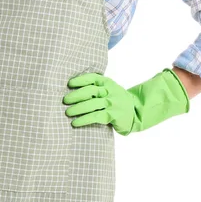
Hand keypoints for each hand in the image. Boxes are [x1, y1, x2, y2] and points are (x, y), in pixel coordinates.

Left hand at [62, 69, 189, 135]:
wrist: (135, 112)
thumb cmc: (115, 100)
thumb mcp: (108, 89)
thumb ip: (95, 87)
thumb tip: (71, 89)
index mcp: (107, 82)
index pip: (92, 78)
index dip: (80, 80)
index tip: (69, 84)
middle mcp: (110, 91)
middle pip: (90, 91)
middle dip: (75, 95)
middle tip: (65, 100)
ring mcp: (113, 103)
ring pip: (92, 104)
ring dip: (77, 108)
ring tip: (67, 112)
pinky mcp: (113, 115)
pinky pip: (96, 116)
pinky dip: (84, 119)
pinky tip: (75, 123)